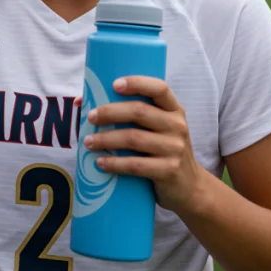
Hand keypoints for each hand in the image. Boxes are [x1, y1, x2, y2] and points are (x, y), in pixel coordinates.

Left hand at [82, 76, 208, 215]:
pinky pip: (136, 165)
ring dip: (106, 139)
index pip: (159, 88)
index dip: (137, 83)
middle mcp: (177, 125)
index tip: (113, 84)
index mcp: (174, 109)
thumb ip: (130, 115)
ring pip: (134, 138)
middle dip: (110, 112)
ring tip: (88, 141)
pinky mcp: (169, 170)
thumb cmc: (163, 152)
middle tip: (90, 117)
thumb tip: (81, 101)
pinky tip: (100, 162)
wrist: (190, 188)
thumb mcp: (157, 130)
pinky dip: (114, 163)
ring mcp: (175, 148)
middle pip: (139, 112)